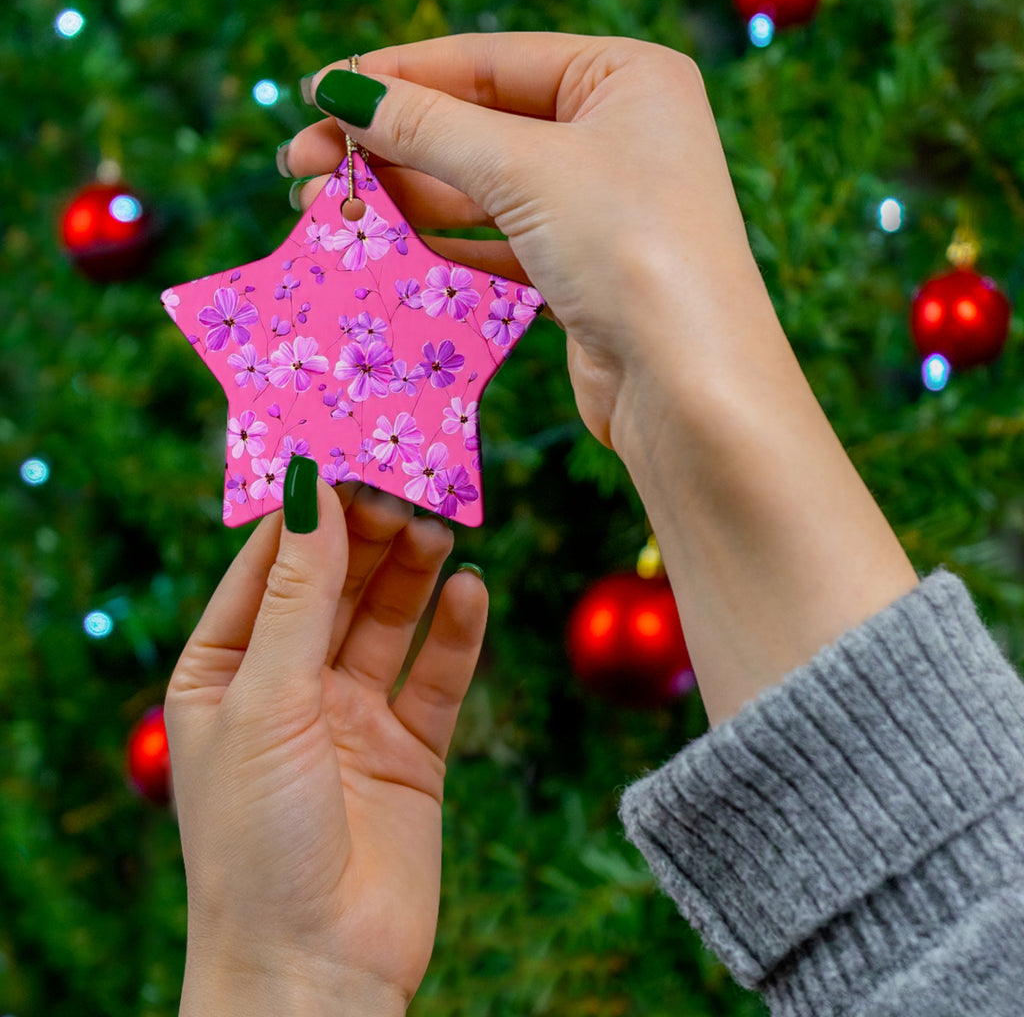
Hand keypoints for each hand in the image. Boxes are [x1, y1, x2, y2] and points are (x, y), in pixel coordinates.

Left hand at [165, 482, 486, 1015]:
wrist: (316, 969)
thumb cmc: (257, 839)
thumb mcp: (267, 700)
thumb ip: (297, 596)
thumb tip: (311, 492)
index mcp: (226, 671)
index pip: (268, 567)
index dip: (307, 511)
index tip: (347, 451)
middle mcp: (289, 686)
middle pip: (336, 586)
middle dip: (369, 535)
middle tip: (409, 484)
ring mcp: (352, 716)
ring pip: (389, 620)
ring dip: (413, 574)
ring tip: (441, 527)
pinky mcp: (411, 749)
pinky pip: (437, 675)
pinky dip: (456, 634)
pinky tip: (472, 592)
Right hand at [285, 33, 763, 449]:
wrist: (689, 388)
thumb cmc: (631, 250)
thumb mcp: (525, 169)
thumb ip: (430, 127)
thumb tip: (343, 91)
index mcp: (624, 78)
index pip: (487, 61)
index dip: (396, 77)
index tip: (318, 94)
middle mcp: (616, 136)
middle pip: (478, 126)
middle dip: (389, 146)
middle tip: (302, 164)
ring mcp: (600, 208)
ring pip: (481, 191)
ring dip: (404, 200)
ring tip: (325, 210)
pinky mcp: (582, 273)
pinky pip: (497, 246)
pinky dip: (441, 248)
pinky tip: (384, 251)